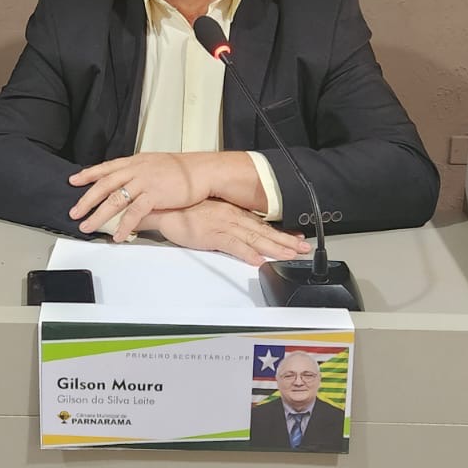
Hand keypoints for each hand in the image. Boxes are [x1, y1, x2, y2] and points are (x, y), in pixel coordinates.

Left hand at [70, 151, 261, 236]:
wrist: (203, 170)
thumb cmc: (183, 170)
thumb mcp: (155, 164)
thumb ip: (138, 172)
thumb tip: (128, 182)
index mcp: (135, 162)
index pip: (106, 168)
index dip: (88, 174)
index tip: (73, 181)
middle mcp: (136, 171)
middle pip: (104, 185)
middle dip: (87, 200)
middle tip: (74, 212)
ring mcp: (144, 182)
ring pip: (115, 200)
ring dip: (99, 216)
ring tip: (88, 227)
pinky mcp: (154, 195)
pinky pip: (134, 213)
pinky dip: (124, 226)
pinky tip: (117, 236)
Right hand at [139, 199, 310, 265]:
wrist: (164, 207)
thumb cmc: (183, 212)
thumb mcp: (210, 215)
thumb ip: (226, 224)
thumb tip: (239, 233)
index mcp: (232, 213)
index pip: (261, 224)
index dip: (281, 233)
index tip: (296, 238)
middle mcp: (232, 217)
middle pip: (263, 232)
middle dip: (285, 241)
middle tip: (303, 249)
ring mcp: (222, 225)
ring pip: (254, 238)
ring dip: (274, 247)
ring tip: (290, 255)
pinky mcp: (211, 234)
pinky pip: (232, 245)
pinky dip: (246, 252)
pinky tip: (257, 259)